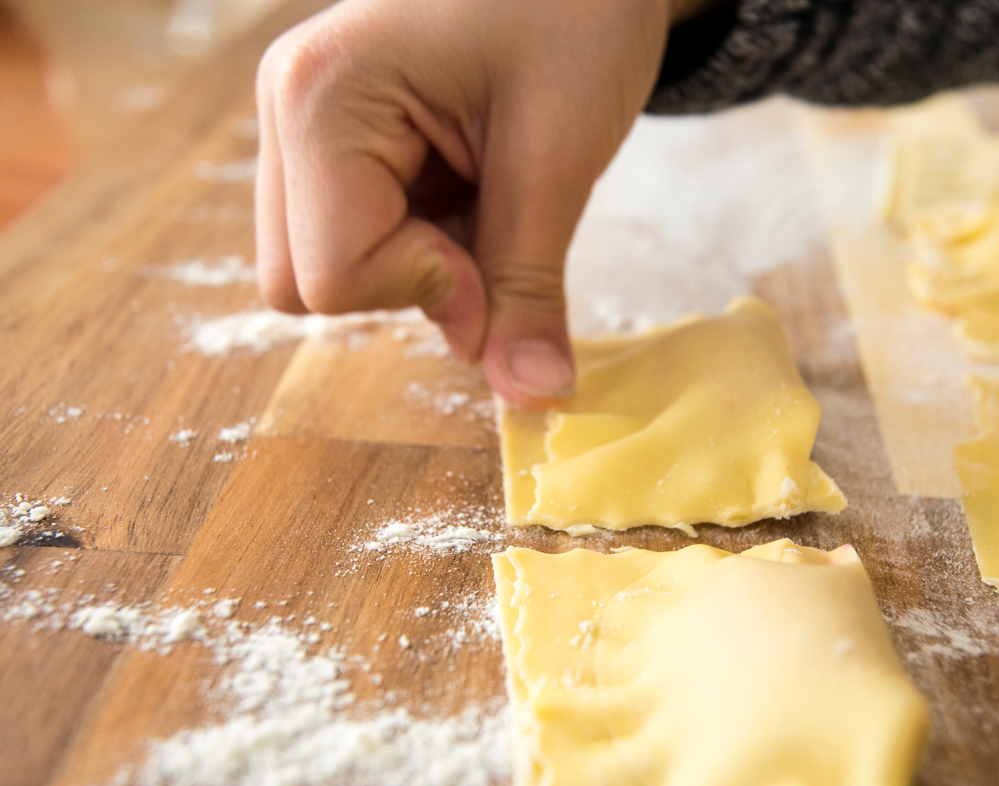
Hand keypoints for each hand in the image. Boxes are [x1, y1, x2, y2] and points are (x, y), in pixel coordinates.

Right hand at [256, 0, 707, 407]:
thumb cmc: (576, 13)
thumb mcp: (558, 158)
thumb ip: (530, 287)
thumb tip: (531, 399)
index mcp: (321, 97)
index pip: (331, 276)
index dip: (427, 291)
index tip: (500, 259)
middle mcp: (286, 107)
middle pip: (304, 285)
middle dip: (410, 284)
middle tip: (491, 228)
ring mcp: (300, 122)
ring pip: (323, 268)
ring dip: (418, 264)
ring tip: (484, 192)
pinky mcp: (331, 138)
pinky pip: (351, 236)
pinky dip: (418, 242)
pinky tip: (467, 184)